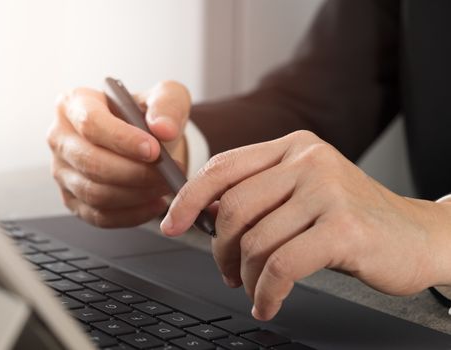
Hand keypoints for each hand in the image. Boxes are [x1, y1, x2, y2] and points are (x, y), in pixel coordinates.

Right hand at [47, 81, 190, 226]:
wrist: (146, 140)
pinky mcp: (72, 200)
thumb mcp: (166, 96)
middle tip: (166, 175)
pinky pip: (99, 216)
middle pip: (90, 162)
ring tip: (164, 187)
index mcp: (74, 103)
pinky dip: (132, 214)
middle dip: (134, 173)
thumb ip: (168, 105)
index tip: (154, 151)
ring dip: (136, 195)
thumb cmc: (148, 115)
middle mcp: (61, 137)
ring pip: (94, 193)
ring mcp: (63, 172)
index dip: (122, 140)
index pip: (90, 123)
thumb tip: (164, 129)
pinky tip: (154, 203)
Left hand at [161, 130, 450, 320]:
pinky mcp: (343, 227)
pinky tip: (268, 302)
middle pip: (233, 208)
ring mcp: (327, 190)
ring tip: (255, 289)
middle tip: (228, 272)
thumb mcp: (303, 193)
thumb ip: (259, 194)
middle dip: (221, 250)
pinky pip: (282, 265)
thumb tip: (205, 212)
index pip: (224, 167)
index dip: (190, 197)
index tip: (171, 223)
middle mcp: (309, 160)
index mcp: (293, 147)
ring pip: (256, 241)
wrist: (417, 236)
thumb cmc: (351, 219)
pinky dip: (267, 291)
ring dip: (247, 276)